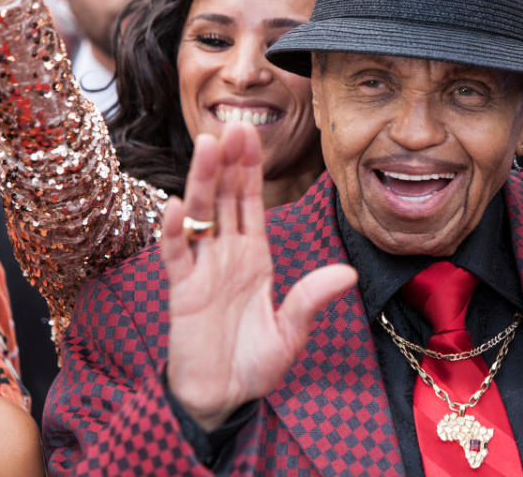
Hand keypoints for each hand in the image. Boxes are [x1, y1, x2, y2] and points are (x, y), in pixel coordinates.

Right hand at [162, 122, 356, 430]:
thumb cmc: (255, 364)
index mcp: (255, 257)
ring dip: (201, 181)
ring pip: (200, 216)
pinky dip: (175, 232)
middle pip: (224, 198)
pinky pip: (177, 255)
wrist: (222, 398)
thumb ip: (311, 299)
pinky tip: (178, 206)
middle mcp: (227, 255)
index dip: (249, 169)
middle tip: (230, 124)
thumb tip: (347, 272)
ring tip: (206, 146)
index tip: (250, 134)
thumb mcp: (290, 332)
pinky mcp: (182, 292)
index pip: (251, 203)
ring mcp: (202, 270)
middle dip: (227, 162)